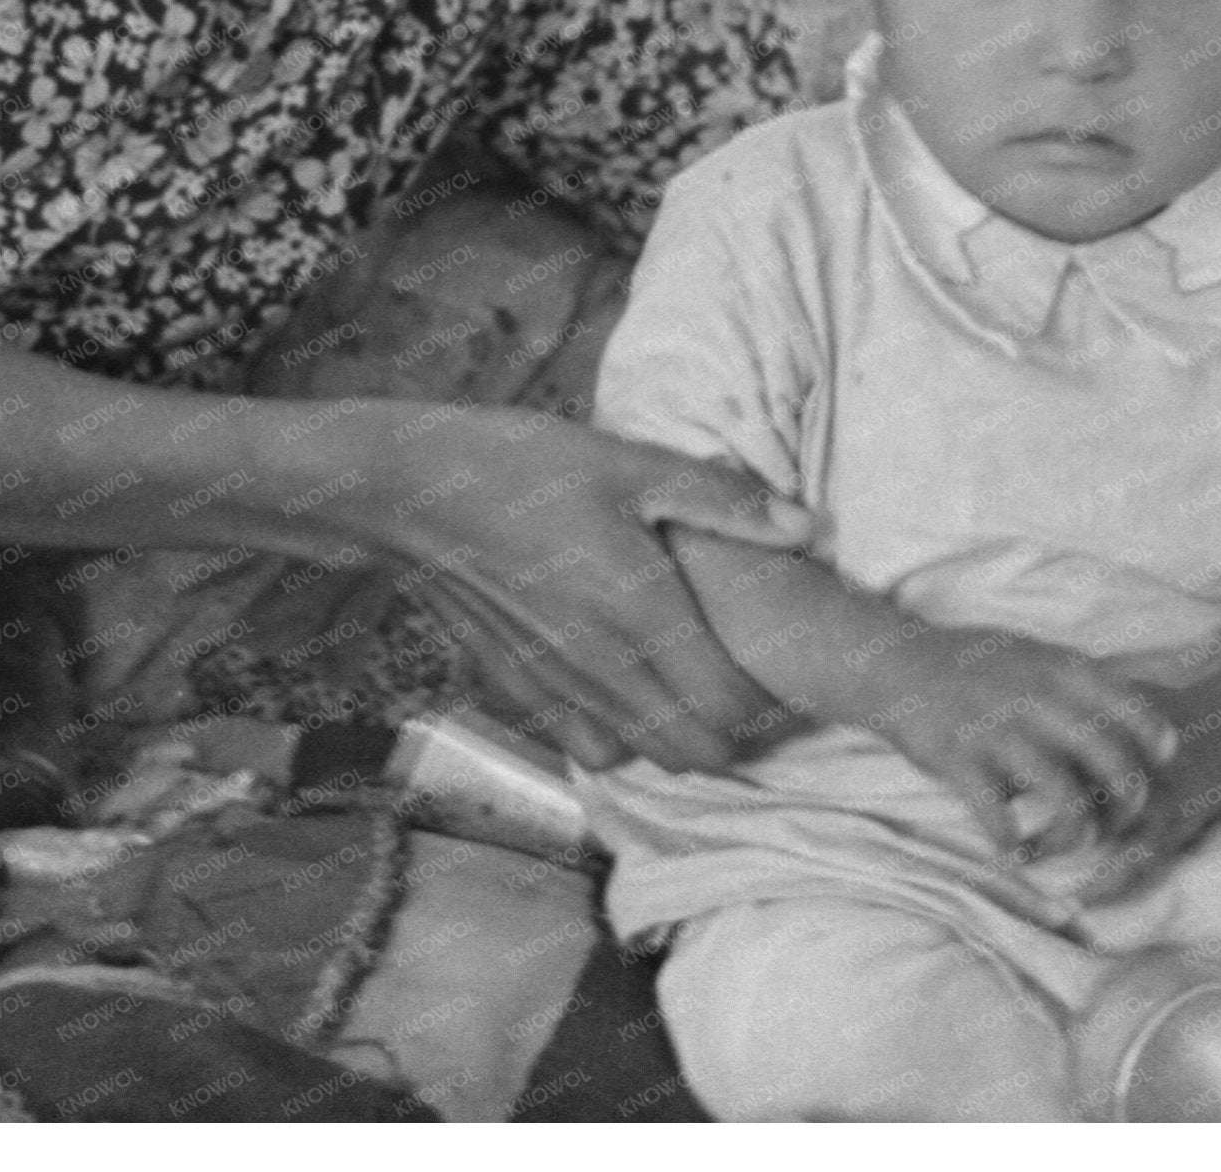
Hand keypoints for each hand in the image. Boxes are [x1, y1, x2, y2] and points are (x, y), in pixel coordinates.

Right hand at [353, 403, 814, 776]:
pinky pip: (585, 747)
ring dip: (675, 738)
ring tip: (686, 687)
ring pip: (642, 758)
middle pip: (694, 752)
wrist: (412, 492)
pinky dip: (617, 736)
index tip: (775, 667)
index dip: (769, 702)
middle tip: (741, 681)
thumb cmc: (525, 465)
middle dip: (731, 733)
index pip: (732, 708)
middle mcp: (602, 666)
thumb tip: (808, 526)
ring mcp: (555, 686)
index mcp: (641, 611)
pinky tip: (622, 687)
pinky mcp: (518, 689)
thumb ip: (722, 499)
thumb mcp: (629, 462)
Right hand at [861, 620, 1177, 865]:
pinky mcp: (959, 761)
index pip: (1128, 705)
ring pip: (1064, 798)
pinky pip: (999, 816)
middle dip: (1128, 801)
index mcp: (1056, 670)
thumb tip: (1136, 696)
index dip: (1153, 738)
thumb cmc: (970, 663)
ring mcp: (997, 731)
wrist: (894, 664)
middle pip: (1110, 760)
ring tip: (1068, 847)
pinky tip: (1013, 850)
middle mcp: (1035, 699)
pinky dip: (1011, 842)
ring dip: (1075, 834)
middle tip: (1121, 822)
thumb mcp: (1030, 652)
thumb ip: (1076, 678)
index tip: (1161, 762)